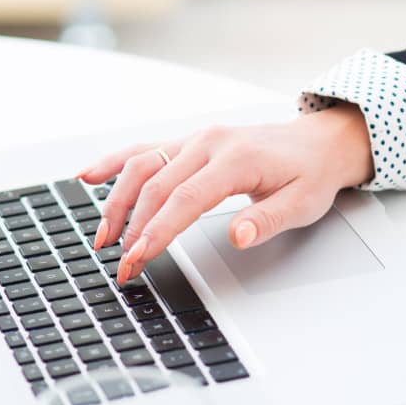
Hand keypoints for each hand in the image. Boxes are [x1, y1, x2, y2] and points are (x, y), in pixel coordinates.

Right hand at [77, 102, 373, 283]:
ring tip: (101, 237)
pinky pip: (146, 150)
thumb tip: (238, 237)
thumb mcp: (302, 204)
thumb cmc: (310, 175)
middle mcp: (210, 143)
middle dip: (133, 227)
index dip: (158, 229)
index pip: (186, 198)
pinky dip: (114, 163)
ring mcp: (197, 139)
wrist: (318, 144)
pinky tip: (87, 177)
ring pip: (143, 165)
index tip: (138, 257)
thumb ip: (267, 220)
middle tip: (121, 265)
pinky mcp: (189, 142)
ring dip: (117, 201)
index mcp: (237, 159)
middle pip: (157, 184)